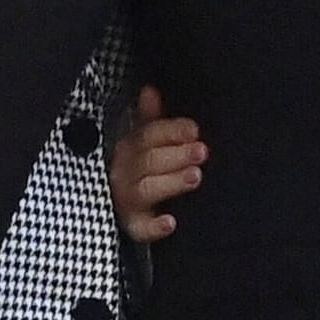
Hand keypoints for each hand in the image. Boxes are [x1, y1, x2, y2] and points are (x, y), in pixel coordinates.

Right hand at [109, 85, 204, 242]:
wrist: (118, 204)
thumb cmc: (138, 166)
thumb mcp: (143, 140)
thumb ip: (150, 118)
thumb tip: (150, 90)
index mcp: (129, 147)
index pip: (147, 135)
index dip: (172, 131)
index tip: (194, 130)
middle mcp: (124, 171)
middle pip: (149, 161)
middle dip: (177, 155)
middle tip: (201, 151)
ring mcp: (126, 198)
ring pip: (145, 189)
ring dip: (171, 182)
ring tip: (195, 176)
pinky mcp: (131, 224)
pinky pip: (139, 228)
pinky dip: (153, 227)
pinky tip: (170, 222)